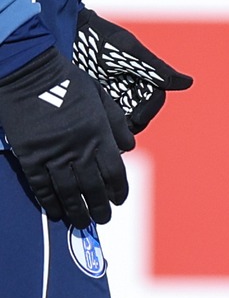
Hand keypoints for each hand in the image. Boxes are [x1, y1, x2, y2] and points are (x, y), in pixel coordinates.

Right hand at [0, 46, 133, 226]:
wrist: (30, 74)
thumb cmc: (68, 82)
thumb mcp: (100, 97)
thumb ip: (116, 123)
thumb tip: (129, 147)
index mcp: (98, 133)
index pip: (114, 170)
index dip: (119, 189)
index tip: (120, 200)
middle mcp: (78, 147)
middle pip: (93, 186)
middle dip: (100, 206)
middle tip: (103, 219)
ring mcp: (53, 153)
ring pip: (68, 190)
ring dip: (76, 210)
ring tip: (83, 222)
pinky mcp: (30, 156)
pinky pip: (41, 185)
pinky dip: (49, 201)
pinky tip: (55, 212)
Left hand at [72, 8, 192, 133]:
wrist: (62, 33)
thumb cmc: (99, 38)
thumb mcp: (127, 51)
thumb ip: (156, 69)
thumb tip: (188, 83)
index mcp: (142, 74)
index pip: (153, 97)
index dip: (149, 109)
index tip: (137, 119)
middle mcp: (127, 86)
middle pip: (138, 113)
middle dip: (132, 124)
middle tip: (120, 132)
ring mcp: (107, 95)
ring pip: (119, 120)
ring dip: (115, 129)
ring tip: (104, 134)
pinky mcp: (88, 102)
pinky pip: (99, 120)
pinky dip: (98, 126)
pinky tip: (90, 130)